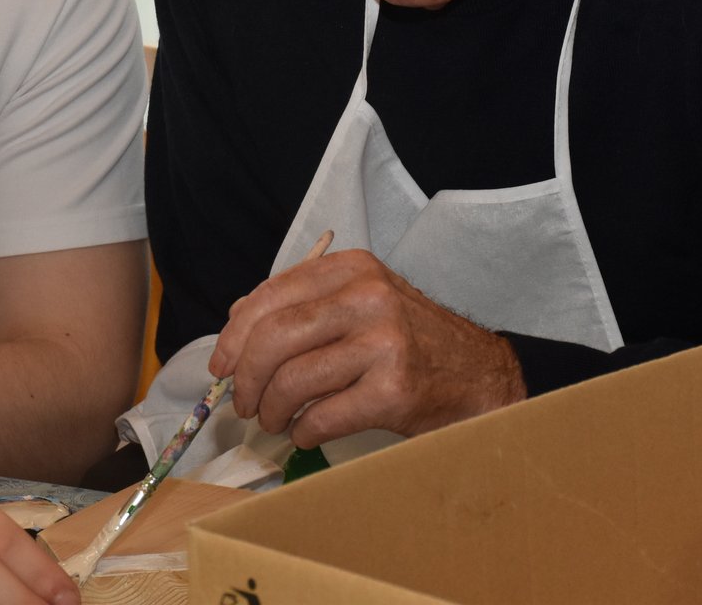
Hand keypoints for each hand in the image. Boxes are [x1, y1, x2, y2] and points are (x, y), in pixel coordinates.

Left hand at [208, 249, 525, 446]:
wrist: (480, 376)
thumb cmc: (411, 341)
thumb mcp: (362, 302)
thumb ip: (305, 304)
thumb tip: (236, 320)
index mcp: (354, 269)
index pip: (272, 296)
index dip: (235, 335)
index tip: (221, 365)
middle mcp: (369, 298)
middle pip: (275, 337)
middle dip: (246, 377)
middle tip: (244, 402)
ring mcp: (384, 344)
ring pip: (293, 380)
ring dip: (272, 410)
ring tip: (276, 420)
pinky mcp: (394, 391)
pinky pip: (322, 417)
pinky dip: (303, 431)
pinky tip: (307, 431)